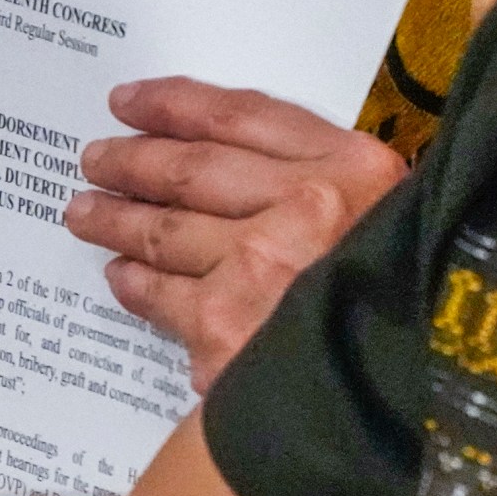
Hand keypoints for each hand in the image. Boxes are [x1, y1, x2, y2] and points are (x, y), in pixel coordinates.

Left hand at [67, 77, 405, 390]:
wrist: (412, 395)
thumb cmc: (412, 307)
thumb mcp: (399, 224)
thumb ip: (332, 191)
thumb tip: (244, 171)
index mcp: (357, 170)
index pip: (244, 117)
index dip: (176, 105)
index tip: (128, 100)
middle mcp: (306, 208)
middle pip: (191, 170)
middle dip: (132, 160)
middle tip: (93, 158)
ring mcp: (260, 266)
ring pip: (163, 230)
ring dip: (115, 218)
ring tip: (83, 211)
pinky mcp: (224, 326)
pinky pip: (160, 294)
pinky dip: (134, 283)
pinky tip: (120, 276)